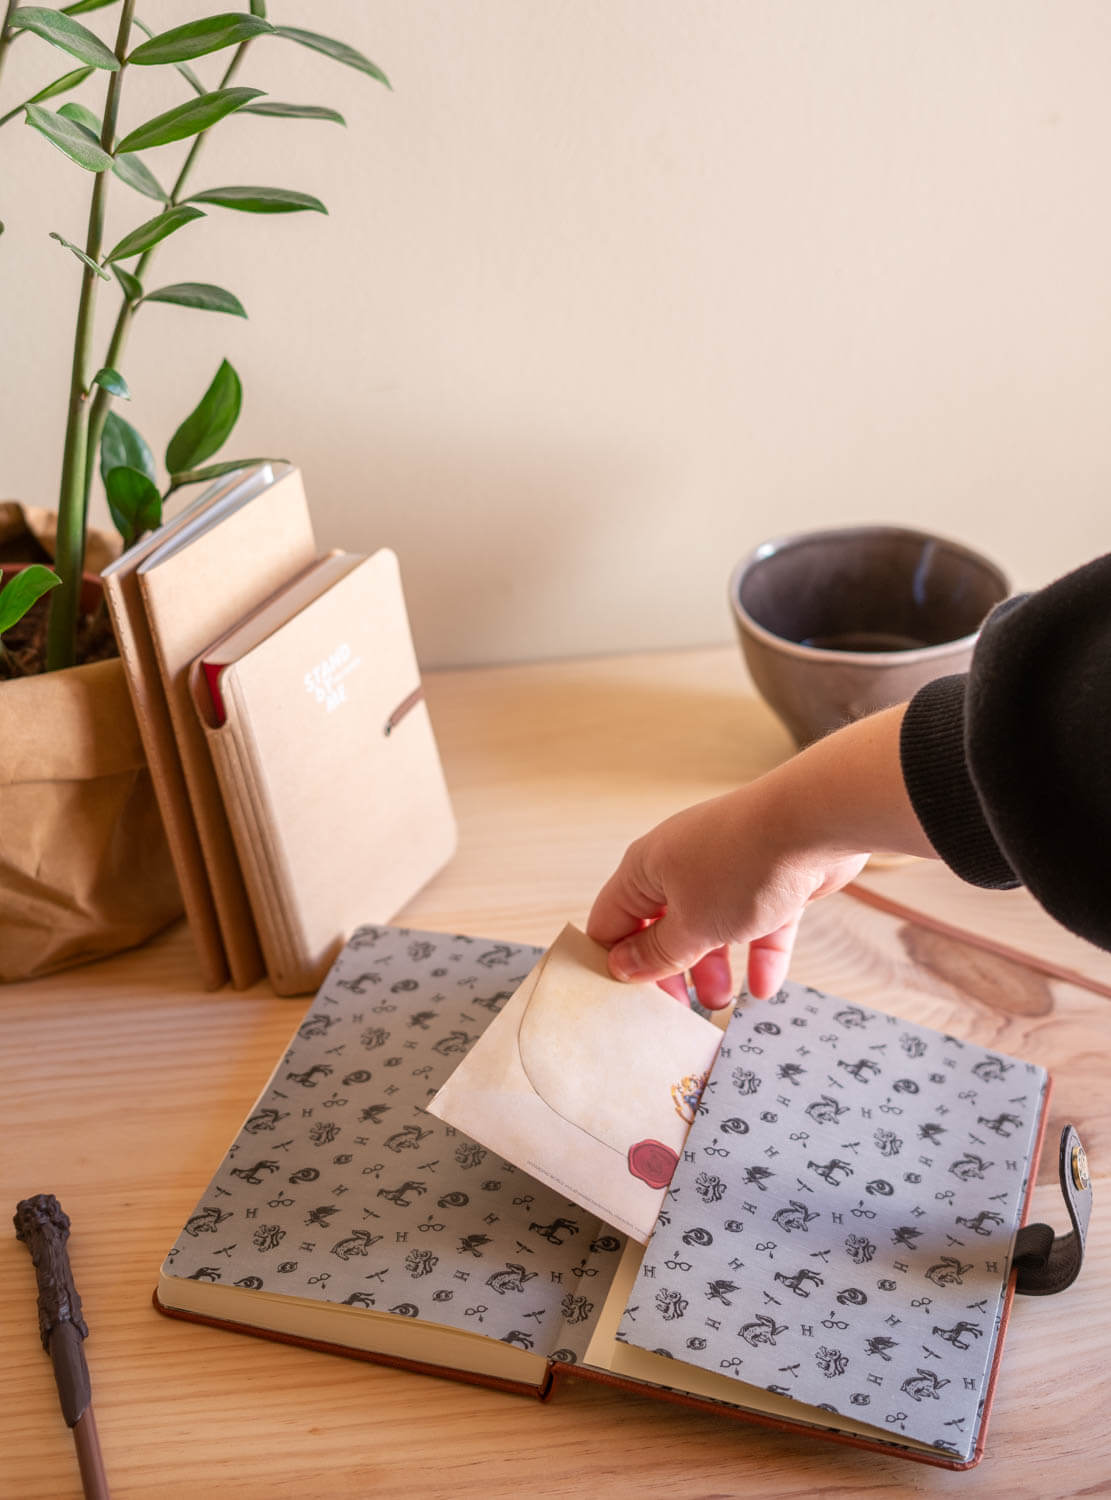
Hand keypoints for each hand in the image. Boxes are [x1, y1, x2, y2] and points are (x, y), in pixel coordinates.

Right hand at [587, 704, 934, 1005]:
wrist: (814, 821)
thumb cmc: (741, 864)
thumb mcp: (691, 925)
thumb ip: (658, 952)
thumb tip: (622, 965)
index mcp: (646, 868)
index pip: (612, 919)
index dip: (613, 959)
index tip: (624, 1000)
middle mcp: (680, 864)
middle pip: (662, 928)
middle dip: (670, 971)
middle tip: (678, 1010)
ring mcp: (726, 869)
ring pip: (710, 927)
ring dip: (714, 968)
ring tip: (722, 1002)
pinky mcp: (768, 878)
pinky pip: (757, 923)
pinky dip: (759, 954)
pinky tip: (764, 988)